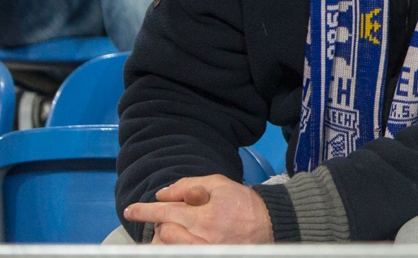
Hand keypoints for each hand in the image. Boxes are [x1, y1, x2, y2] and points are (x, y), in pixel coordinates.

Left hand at [123, 175, 272, 243]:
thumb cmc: (242, 202)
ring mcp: (205, 250)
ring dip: (169, 236)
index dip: (145, 211)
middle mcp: (202, 236)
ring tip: (179, 228)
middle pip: (165, 232)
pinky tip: (180, 238)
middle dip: (163, 223)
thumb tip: (162, 194)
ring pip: (171, 246)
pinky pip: (182, 252)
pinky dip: (176, 245)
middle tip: (171, 217)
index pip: (165, 212)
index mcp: (205, 214)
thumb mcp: (219, 184)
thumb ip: (188, 185)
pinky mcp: (210, 255)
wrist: (268, 224)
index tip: (131, 211)